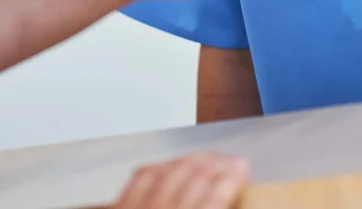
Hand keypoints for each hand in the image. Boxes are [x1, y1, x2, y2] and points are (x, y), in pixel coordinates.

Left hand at [113, 153, 249, 208]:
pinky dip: (159, 167)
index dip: (231, 179)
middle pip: (191, 179)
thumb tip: (227, 199)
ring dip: (192, 160)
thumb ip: (211, 208)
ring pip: (167, 171)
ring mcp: (136, 208)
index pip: (212, 201)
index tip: (243, 167)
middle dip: (216, 164)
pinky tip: (167, 164)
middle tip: (232, 159)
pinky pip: (141, 177)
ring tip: (207, 157)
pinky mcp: (118, 206)